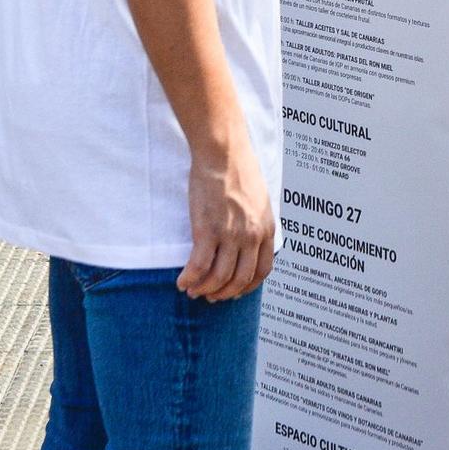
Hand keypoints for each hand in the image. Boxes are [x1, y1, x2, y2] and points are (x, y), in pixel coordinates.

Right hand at [178, 141, 275, 300]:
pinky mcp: (207, 230)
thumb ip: (257, 222)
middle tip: (211, 297)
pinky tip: (182, 282)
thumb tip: (250, 239)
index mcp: (266, 229)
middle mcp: (251, 236)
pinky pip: (198, 266)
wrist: (223, 153)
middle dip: (224, 293)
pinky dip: (190, 279)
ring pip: (218, 277)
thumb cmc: (238, 170)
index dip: (247, 287)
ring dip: (204, 289)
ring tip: (193, 291)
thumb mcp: (260, 200)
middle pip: (240, 280)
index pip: (262, 271)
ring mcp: (230, 235)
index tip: (236, 291)